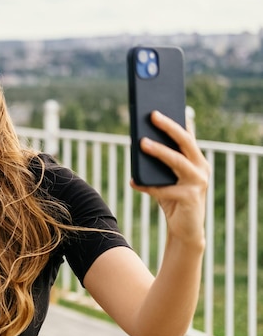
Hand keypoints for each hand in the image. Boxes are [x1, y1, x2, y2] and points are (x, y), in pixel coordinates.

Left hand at [131, 111, 209, 246]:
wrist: (186, 229)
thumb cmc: (173, 199)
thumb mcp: (166, 177)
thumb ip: (159, 161)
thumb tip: (141, 140)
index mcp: (197, 159)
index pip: (187, 135)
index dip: (177, 120)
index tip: (163, 106)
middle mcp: (202, 168)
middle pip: (184, 142)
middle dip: (168, 126)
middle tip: (152, 114)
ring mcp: (198, 183)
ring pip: (176, 161)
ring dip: (159, 151)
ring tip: (141, 142)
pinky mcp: (190, 198)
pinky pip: (164, 189)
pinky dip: (147, 186)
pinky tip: (133, 182)